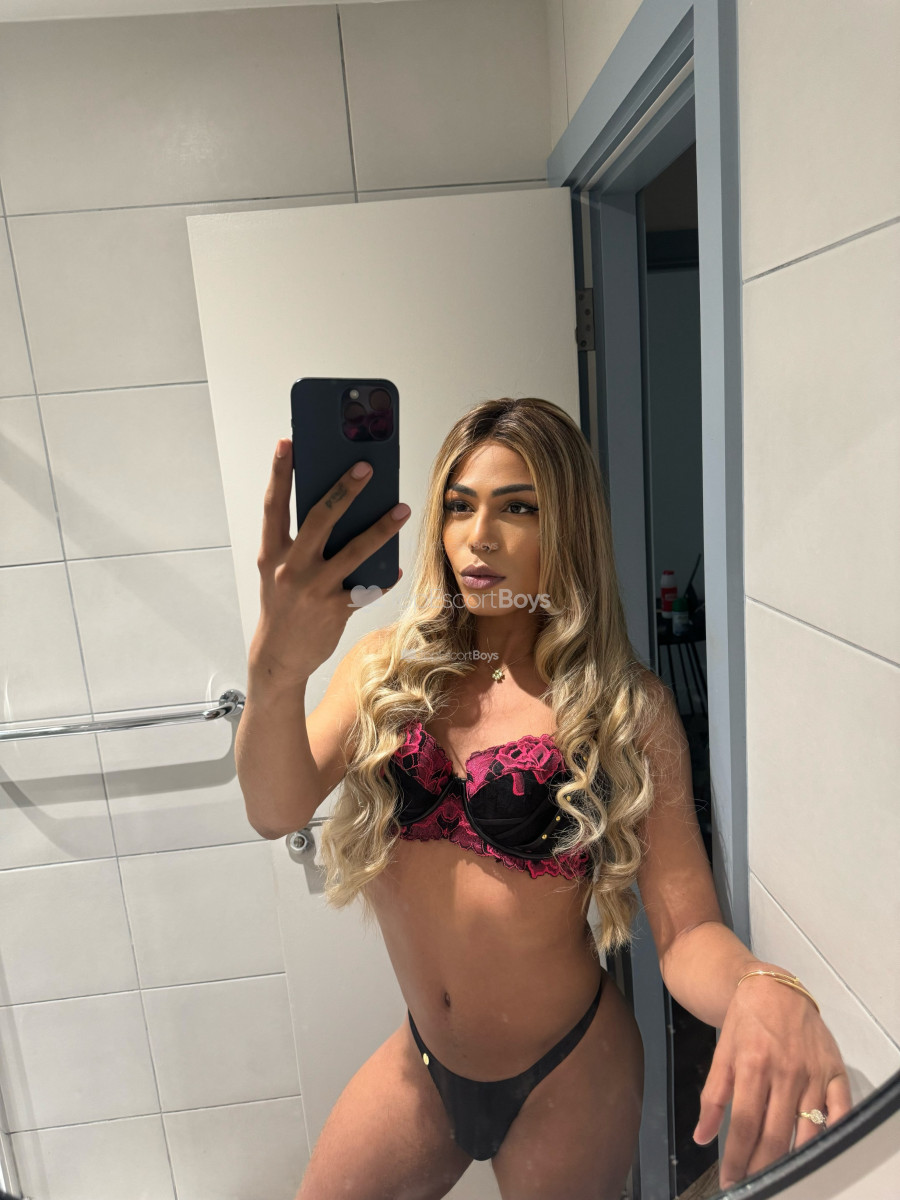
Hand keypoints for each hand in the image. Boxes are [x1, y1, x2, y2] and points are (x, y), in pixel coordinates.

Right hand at [250, 439, 408, 686]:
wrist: (278, 656)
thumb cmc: (282, 606)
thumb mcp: (279, 572)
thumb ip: (299, 544)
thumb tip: (337, 512)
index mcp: (273, 553)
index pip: (274, 506)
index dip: (279, 472)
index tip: (288, 443)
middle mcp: (292, 567)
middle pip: (320, 518)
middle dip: (344, 489)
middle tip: (366, 466)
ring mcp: (315, 588)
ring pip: (355, 550)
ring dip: (382, 528)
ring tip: (402, 509)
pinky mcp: (336, 608)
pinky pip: (368, 585)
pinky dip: (385, 576)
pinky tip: (397, 567)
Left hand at [693, 973, 851, 1190]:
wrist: (774, 987)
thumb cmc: (744, 1022)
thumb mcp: (721, 1053)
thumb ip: (712, 1096)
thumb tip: (701, 1138)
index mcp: (753, 1066)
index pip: (744, 1124)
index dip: (737, 1157)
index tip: (731, 1181)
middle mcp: (785, 1073)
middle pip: (775, 1134)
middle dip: (762, 1166)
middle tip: (754, 1184)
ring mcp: (813, 1073)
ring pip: (807, 1131)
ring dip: (794, 1159)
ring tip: (781, 1176)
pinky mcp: (835, 1071)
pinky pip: (840, 1110)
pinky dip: (833, 1133)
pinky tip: (821, 1151)